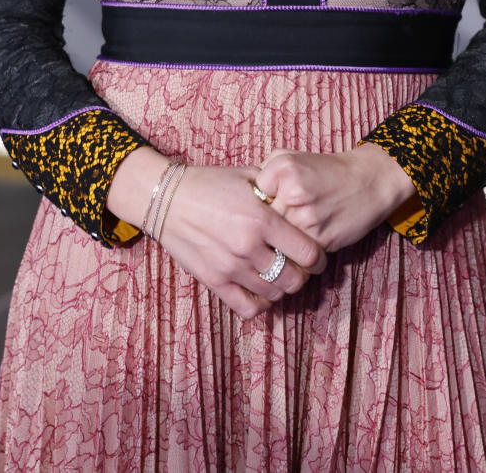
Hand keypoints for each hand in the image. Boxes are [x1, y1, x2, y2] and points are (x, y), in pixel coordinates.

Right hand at [107, 149, 325, 319]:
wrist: (167, 198)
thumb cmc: (210, 183)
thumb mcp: (247, 177)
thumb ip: (276, 190)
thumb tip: (300, 201)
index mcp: (261, 218)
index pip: (307, 252)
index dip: (318, 258)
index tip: (318, 257)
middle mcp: (248, 246)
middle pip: (294, 279)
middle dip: (302, 276)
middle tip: (300, 269)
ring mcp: (230, 267)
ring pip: (273, 294)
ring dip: (282, 289)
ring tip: (280, 277)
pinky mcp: (214, 281)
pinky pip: (247, 308)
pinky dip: (260, 304)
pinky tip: (260, 290)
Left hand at [254, 143, 416, 252]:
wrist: (367, 181)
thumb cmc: (326, 171)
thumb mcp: (292, 158)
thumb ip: (265, 173)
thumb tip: (244, 198)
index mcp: (282, 168)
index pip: (252, 196)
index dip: (256, 205)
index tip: (262, 207)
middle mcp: (292, 191)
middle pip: (262, 222)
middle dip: (264, 229)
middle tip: (268, 230)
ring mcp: (306, 217)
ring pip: (276, 242)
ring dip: (276, 247)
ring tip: (283, 241)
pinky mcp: (319, 239)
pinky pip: (294, 256)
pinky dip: (293, 257)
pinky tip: (298, 249)